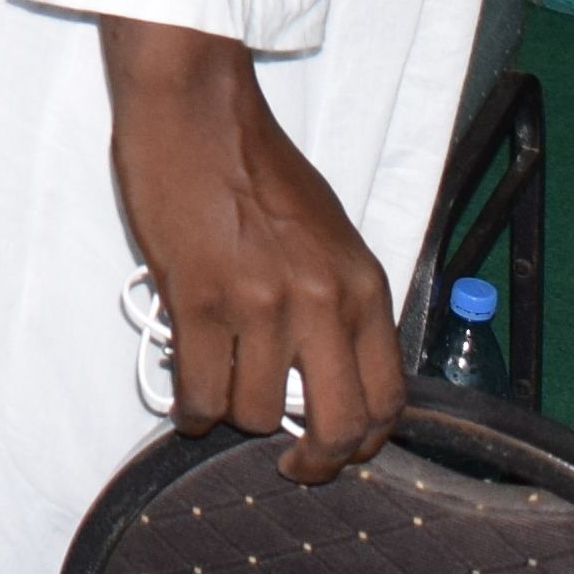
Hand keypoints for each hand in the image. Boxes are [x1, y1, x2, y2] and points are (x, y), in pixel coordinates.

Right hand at [100, 17, 403, 477]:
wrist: (196, 111)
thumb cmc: (256, 166)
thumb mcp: (327, 235)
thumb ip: (336, 304)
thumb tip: (325, 375)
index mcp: (362, 284)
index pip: (388, 397)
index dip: (364, 441)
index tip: (336, 448)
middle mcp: (322, 301)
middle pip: (337, 427)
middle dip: (312, 461)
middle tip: (289, 462)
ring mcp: (261, 305)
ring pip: (255, 414)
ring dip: (233, 416)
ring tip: (217, 393)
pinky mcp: (199, 302)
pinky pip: (200, 393)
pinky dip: (190, 409)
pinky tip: (185, 396)